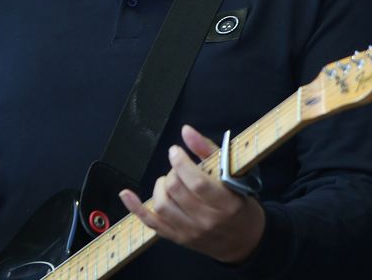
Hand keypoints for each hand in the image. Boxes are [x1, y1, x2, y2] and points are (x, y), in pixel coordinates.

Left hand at [119, 124, 264, 263]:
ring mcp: (191, 232)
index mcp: (226, 203)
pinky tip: (126, 194)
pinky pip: (152, 224)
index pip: (197, 183)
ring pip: (162, 206)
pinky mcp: (179, 239)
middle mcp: (208, 220)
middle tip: (178, 168)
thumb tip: (186, 131)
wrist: (246, 240)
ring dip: (160, 186)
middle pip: (177, 191)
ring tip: (169, 180)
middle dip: (172, 172)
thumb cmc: (240, 203)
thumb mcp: (233, 174)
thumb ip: (208, 150)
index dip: (181, 164)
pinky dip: (136, 208)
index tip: (175, 151)